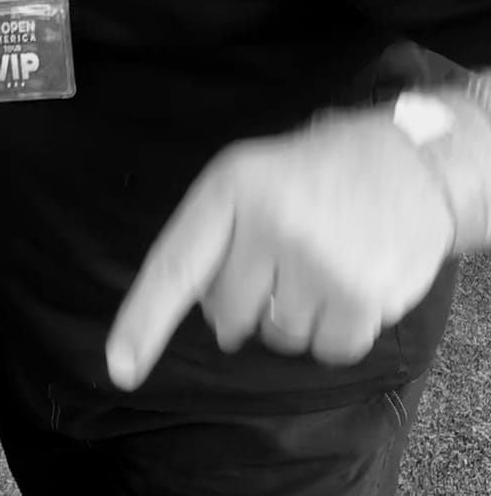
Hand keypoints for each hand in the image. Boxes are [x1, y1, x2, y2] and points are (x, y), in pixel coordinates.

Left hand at [106, 111, 454, 391]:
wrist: (410, 162)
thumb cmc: (317, 173)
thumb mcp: (253, 175)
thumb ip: (218, 235)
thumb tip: (206, 315)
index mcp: (231, 186)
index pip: (175, 263)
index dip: (144, 320)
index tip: (120, 367)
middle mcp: (269, 221)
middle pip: (226, 313)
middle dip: (249, 300)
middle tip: (284, 255)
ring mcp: (315, 261)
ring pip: (277, 336)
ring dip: (296, 314)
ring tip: (323, 261)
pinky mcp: (359, 296)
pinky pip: (326, 350)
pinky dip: (336, 331)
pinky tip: (349, 283)